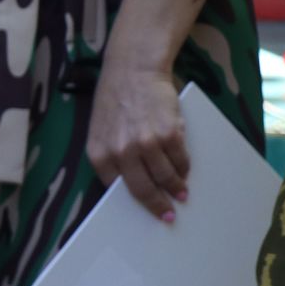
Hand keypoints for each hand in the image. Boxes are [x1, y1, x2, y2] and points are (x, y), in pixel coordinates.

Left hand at [87, 60, 189, 220]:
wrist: (133, 70)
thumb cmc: (115, 101)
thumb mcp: (101, 131)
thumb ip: (111, 155)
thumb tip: (130, 182)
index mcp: (99, 154)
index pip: (116, 188)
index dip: (134, 202)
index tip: (146, 212)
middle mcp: (120, 152)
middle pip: (143, 189)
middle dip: (158, 205)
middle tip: (168, 214)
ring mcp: (145, 144)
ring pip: (165, 176)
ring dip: (176, 188)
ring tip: (182, 194)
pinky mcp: (169, 133)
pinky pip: (180, 159)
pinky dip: (184, 168)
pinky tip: (185, 170)